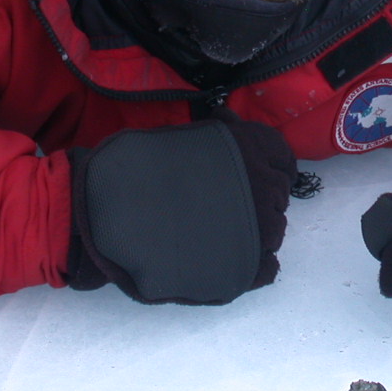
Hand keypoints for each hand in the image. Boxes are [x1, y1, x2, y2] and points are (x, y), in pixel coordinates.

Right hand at [69, 113, 296, 303]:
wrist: (108, 215)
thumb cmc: (140, 170)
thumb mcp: (187, 137)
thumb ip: (219, 132)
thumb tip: (231, 120)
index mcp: (249, 150)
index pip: (284, 160)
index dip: (268, 168)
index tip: (250, 176)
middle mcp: (262, 188)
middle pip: (278, 196)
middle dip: (257, 198)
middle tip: (223, 205)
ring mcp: (257, 232)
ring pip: (274, 231)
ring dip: (254, 230)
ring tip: (218, 232)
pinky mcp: (244, 270)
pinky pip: (268, 268)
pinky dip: (256, 266)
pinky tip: (230, 259)